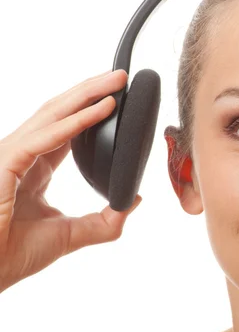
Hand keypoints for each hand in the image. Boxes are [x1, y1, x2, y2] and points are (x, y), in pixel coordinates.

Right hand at [0, 70, 141, 292]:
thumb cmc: (13, 255)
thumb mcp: (71, 233)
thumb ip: (104, 219)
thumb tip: (133, 199)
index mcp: (33, 167)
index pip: (64, 128)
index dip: (89, 110)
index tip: (116, 97)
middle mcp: (21, 154)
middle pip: (59, 112)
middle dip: (91, 91)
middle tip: (120, 76)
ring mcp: (11, 155)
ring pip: (53, 114)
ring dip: (87, 94)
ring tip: (116, 80)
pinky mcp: (6, 161)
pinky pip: (47, 136)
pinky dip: (78, 121)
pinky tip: (104, 109)